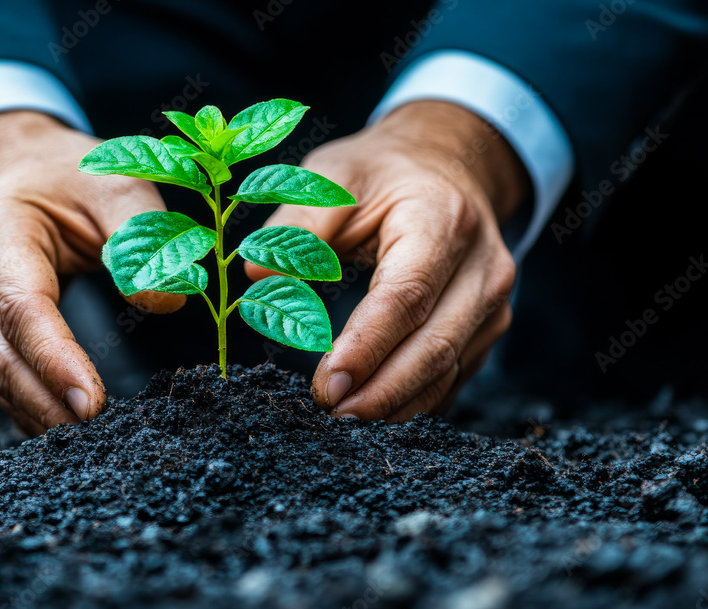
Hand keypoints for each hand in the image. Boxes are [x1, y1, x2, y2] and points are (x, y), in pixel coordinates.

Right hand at [0, 111, 182, 434]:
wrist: (16, 172)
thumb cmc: (71, 177)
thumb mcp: (115, 182)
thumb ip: (141, 235)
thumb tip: (166, 300)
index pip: (22, 308)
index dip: (54, 360)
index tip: (92, 404)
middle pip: (3, 359)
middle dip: (50, 407)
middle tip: (105, 443)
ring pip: (0, 381)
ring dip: (44, 418)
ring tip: (96, 447)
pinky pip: (6, 382)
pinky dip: (36, 410)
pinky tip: (74, 432)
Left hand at [248, 101, 526, 420]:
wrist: (448, 164)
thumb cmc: (382, 173)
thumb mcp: (335, 174)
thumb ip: (298, 223)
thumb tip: (257, 274)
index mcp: (442, 220)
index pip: (406, 297)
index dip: (366, 347)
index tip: (327, 385)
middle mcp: (482, 266)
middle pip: (434, 345)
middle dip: (381, 391)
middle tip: (330, 415)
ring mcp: (492, 301)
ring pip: (449, 370)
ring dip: (397, 404)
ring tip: (346, 421)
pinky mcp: (486, 326)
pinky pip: (455, 375)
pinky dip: (415, 400)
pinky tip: (376, 410)